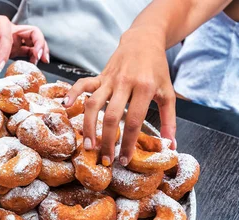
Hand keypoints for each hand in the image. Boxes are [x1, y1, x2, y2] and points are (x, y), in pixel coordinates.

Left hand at [0, 16, 48, 71]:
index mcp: (0, 23)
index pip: (7, 37)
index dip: (5, 52)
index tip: (0, 65)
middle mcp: (11, 29)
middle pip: (32, 32)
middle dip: (38, 43)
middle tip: (38, 56)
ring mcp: (15, 39)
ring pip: (34, 40)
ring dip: (40, 50)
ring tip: (42, 61)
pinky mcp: (14, 48)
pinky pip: (28, 51)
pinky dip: (34, 57)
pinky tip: (35, 64)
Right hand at [64, 28, 176, 166]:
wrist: (144, 40)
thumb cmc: (156, 69)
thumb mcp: (167, 93)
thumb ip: (170, 121)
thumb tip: (171, 145)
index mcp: (145, 88)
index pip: (134, 121)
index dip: (128, 143)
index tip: (124, 160)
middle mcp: (126, 83)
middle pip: (112, 116)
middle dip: (108, 141)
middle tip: (106, 160)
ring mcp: (110, 78)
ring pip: (94, 104)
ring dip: (89, 126)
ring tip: (89, 145)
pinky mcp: (100, 75)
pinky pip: (83, 83)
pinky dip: (73, 93)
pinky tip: (66, 105)